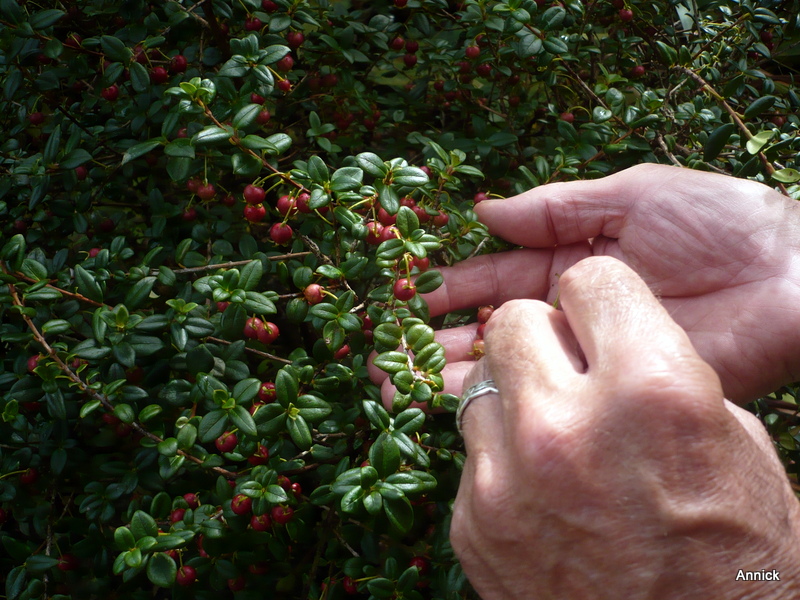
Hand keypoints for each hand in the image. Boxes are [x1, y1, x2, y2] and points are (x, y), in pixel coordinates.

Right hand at [420, 164, 799, 402]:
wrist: (792, 274)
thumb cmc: (718, 221)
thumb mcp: (630, 195)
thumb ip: (556, 208)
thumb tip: (483, 209)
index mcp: (568, 263)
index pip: (492, 279)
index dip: (446, 287)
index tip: (403, 299)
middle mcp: (568, 313)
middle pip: (487, 329)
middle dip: (433, 340)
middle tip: (383, 357)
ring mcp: (587, 354)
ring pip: (509, 367)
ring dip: (451, 374)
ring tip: (397, 386)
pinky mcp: (614, 389)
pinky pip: (551, 397)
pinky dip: (503, 400)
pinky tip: (456, 406)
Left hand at [452, 256, 799, 599]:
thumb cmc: (738, 557)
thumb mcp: (735, 444)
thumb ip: (658, 371)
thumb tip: (604, 340)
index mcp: (651, 392)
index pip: (589, 280)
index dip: (601, 299)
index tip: (602, 320)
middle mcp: (564, 429)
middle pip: (515, 321)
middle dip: (546, 337)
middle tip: (571, 371)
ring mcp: (504, 482)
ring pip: (483, 385)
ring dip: (519, 398)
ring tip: (557, 439)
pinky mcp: (471, 525)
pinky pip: (473, 454)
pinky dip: (503, 460)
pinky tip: (543, 494)